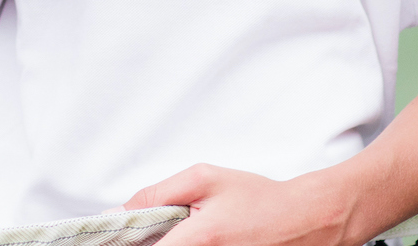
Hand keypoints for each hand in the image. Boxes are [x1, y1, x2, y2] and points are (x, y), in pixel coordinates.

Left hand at [125, 165, 358, 245]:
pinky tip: (189, 240)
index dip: (126, 243)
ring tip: (178, 233)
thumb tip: (119, 213)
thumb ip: (157, 194)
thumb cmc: (258, 198)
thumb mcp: (204, 179)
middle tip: (151, 231)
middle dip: (147, 244)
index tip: (113, 237)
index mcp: (199, 240)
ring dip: (167, 245)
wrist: (304, 219)